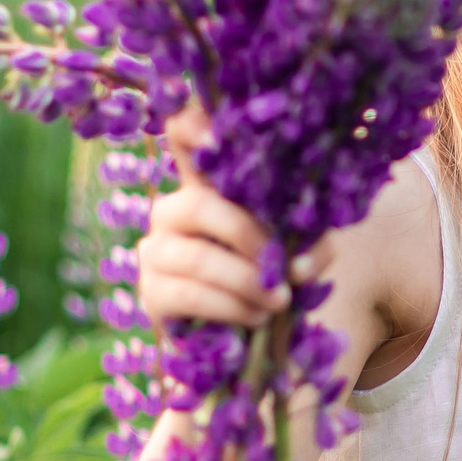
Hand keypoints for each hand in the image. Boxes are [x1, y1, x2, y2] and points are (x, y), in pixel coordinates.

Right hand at [138, 102, 327, 329]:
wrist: (244, 334)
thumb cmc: (271, 277)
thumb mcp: (299, 252)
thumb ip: (308, 246)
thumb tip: (296, 264)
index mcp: (208, 186)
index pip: (183, 138)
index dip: (191, 126)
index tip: (216, 134)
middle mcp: (174, 209)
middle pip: (198, 205)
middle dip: (247, 236)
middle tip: (282, 267)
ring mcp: (155, 250)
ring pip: (197, 257)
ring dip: (246, 282)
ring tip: (278, 300)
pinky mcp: (152, 293)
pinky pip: (190, 295)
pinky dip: (232, 307)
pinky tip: (256, 315)